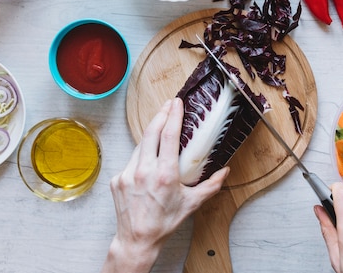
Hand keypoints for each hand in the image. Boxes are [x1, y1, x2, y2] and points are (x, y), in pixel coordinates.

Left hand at [102, 98, 229, 272]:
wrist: (137, 239)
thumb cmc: (164, 222)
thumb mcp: (192, 204)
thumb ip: (211, 186)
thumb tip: (225, 171)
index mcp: (165, 175)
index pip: (168, 136)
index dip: (173, 116)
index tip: (177, 103)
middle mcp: (144, 171)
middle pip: (151, 132)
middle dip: (161, 114)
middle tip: (168, 104)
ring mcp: (128, 174)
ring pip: (140, 145)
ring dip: (151, 133)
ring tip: (160, 123)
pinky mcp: (118, 179)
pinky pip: (131, 159)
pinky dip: (141, 154)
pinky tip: (149, 154)